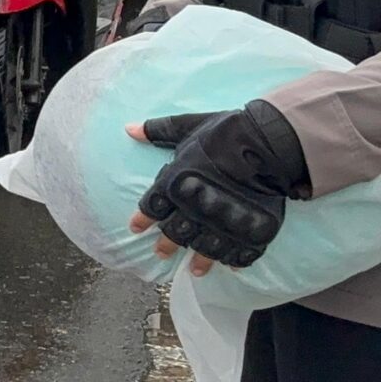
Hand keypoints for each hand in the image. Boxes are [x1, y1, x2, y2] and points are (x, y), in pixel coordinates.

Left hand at [126, 102, 309, 273]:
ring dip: (199, 261)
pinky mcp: (251, 231)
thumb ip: (159, 131)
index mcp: (175, 182)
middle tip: (160, 253)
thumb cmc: (225, 132)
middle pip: (175, 233)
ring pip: (205, 249)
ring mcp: (222, 222)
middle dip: (166, 245)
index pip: (152, 206)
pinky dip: (234, 261)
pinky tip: (231, 266)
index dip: (142, 219)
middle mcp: (195, 207)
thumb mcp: (187, 126)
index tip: (135, 228)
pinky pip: (240, 253)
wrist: (268, 144)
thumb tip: (130, 129)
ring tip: (195, 270)